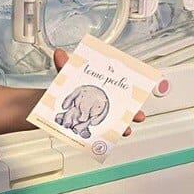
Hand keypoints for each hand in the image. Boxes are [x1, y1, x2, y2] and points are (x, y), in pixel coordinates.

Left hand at [52, 49, 169, 136]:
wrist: (51, 104)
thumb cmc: (64, 88)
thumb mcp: (66, 76)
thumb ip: (64, 66)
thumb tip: (59, 54)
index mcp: (102, 87)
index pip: (120, 88)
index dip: (133, 91)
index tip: (142, 92)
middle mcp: (104, 102)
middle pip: (122, 108)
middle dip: (133, 112)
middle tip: (139, 115)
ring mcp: (98, 116)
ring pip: (116, 122)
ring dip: (123, 127)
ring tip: (127, 130)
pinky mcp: (90, 128)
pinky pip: (102, 134)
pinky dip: (106, 137)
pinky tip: (108, 140)